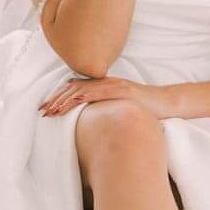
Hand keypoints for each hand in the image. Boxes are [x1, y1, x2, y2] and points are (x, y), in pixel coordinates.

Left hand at [38, 76, 173, 118]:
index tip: (45, 109)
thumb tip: (88, 125)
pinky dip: (88, 94)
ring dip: (66, 98)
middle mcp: (106, 84)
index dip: (58, 99)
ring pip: (85, 89)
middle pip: (75, 88)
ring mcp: (115, 85)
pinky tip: (76, 99)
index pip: (75, 90)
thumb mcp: (119, 111)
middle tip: (42, 111)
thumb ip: (103, 113)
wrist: (168, 104)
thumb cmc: (144, 111)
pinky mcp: (125, 91)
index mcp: (103, 88)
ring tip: (52, 109)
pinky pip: (103, 91)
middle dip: (56, 100)